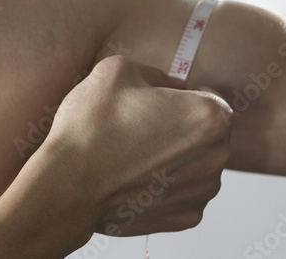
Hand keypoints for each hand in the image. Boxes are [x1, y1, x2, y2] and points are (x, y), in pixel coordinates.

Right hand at [35, 55, 233, 236]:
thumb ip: (155, 73)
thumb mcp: (119, 69)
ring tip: (134, 152)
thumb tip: (167, 86)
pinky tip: (136, 176)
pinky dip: (164, 183)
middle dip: (181, 125)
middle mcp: (216, 156)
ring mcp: (202, 191)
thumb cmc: (92, 128)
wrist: (69, 184)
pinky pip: (182, 191)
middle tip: (141, 124)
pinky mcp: (184, 217)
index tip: (157, 101)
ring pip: (196, 162)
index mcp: (209, 116)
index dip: (180, 94)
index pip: (208, 95)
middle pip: (206, 131)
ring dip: (175, 156)